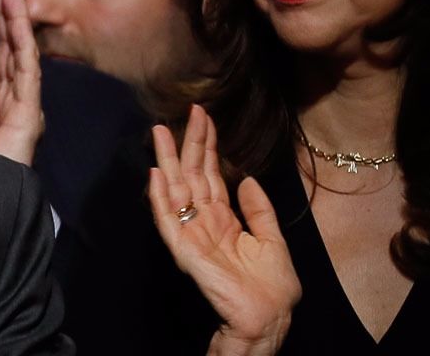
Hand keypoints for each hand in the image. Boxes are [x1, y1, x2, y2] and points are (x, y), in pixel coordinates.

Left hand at [0, 0, 42, 164]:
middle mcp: (16, 102)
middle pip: (11, 48)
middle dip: (6, 13)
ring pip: (21, 52)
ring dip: (16, 18)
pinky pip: (26, 71)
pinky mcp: (28, 114)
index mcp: (1, 105)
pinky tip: (17, 17)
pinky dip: (22, 41)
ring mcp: (24, 107)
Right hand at [147, 105, 300, 355]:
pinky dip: (159, 199)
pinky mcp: (184, 250)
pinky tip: (156, 176)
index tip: (204, 117)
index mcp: (223, 218)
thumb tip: (246, 178)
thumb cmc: (273, 286)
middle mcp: (203, 221)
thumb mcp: (272, 239)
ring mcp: (191, 234)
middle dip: (185, 144)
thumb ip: (258, 209)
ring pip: (174, 191)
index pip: (210, 175)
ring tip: (160, 132)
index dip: (207, 146)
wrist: (270, 316)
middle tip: (182, 114)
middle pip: (190, 176)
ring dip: (166, 162)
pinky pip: (168, 221)